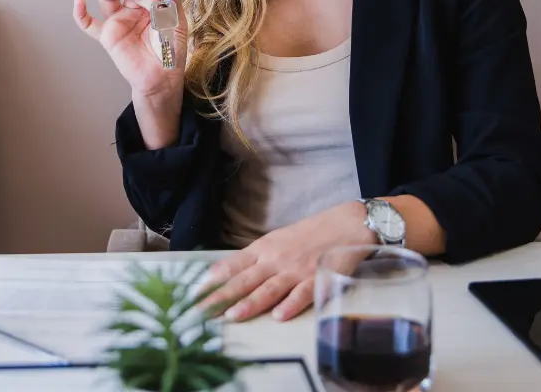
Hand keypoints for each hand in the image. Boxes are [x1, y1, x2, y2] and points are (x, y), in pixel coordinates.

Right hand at [73, 0, 188, 98]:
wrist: (162, 76)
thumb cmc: (170, 51)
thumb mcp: (177, 22)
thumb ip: (172, 1)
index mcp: (150, 4)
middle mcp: (132, 10)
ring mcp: (119, 21)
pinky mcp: (107, 36)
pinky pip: (88, 24)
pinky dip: (79, 13)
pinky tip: (78, 0)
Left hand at [201, 201, 373, 322]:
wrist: (346, 225)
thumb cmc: (310, 234)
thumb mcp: (277, 241)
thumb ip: (255, 258)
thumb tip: (228, 273)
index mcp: (264, 249)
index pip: (233, 265)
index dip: (213, 280)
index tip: (194, 293)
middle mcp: (276, 259)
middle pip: (244, 280)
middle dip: (222, 297)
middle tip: (202, 312)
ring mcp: (296, 270)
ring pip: (269, 289)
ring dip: (250, 303)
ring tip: (233, 316)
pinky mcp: (317, 278)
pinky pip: (302, 294)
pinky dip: (291, 304)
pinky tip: (279, 316)